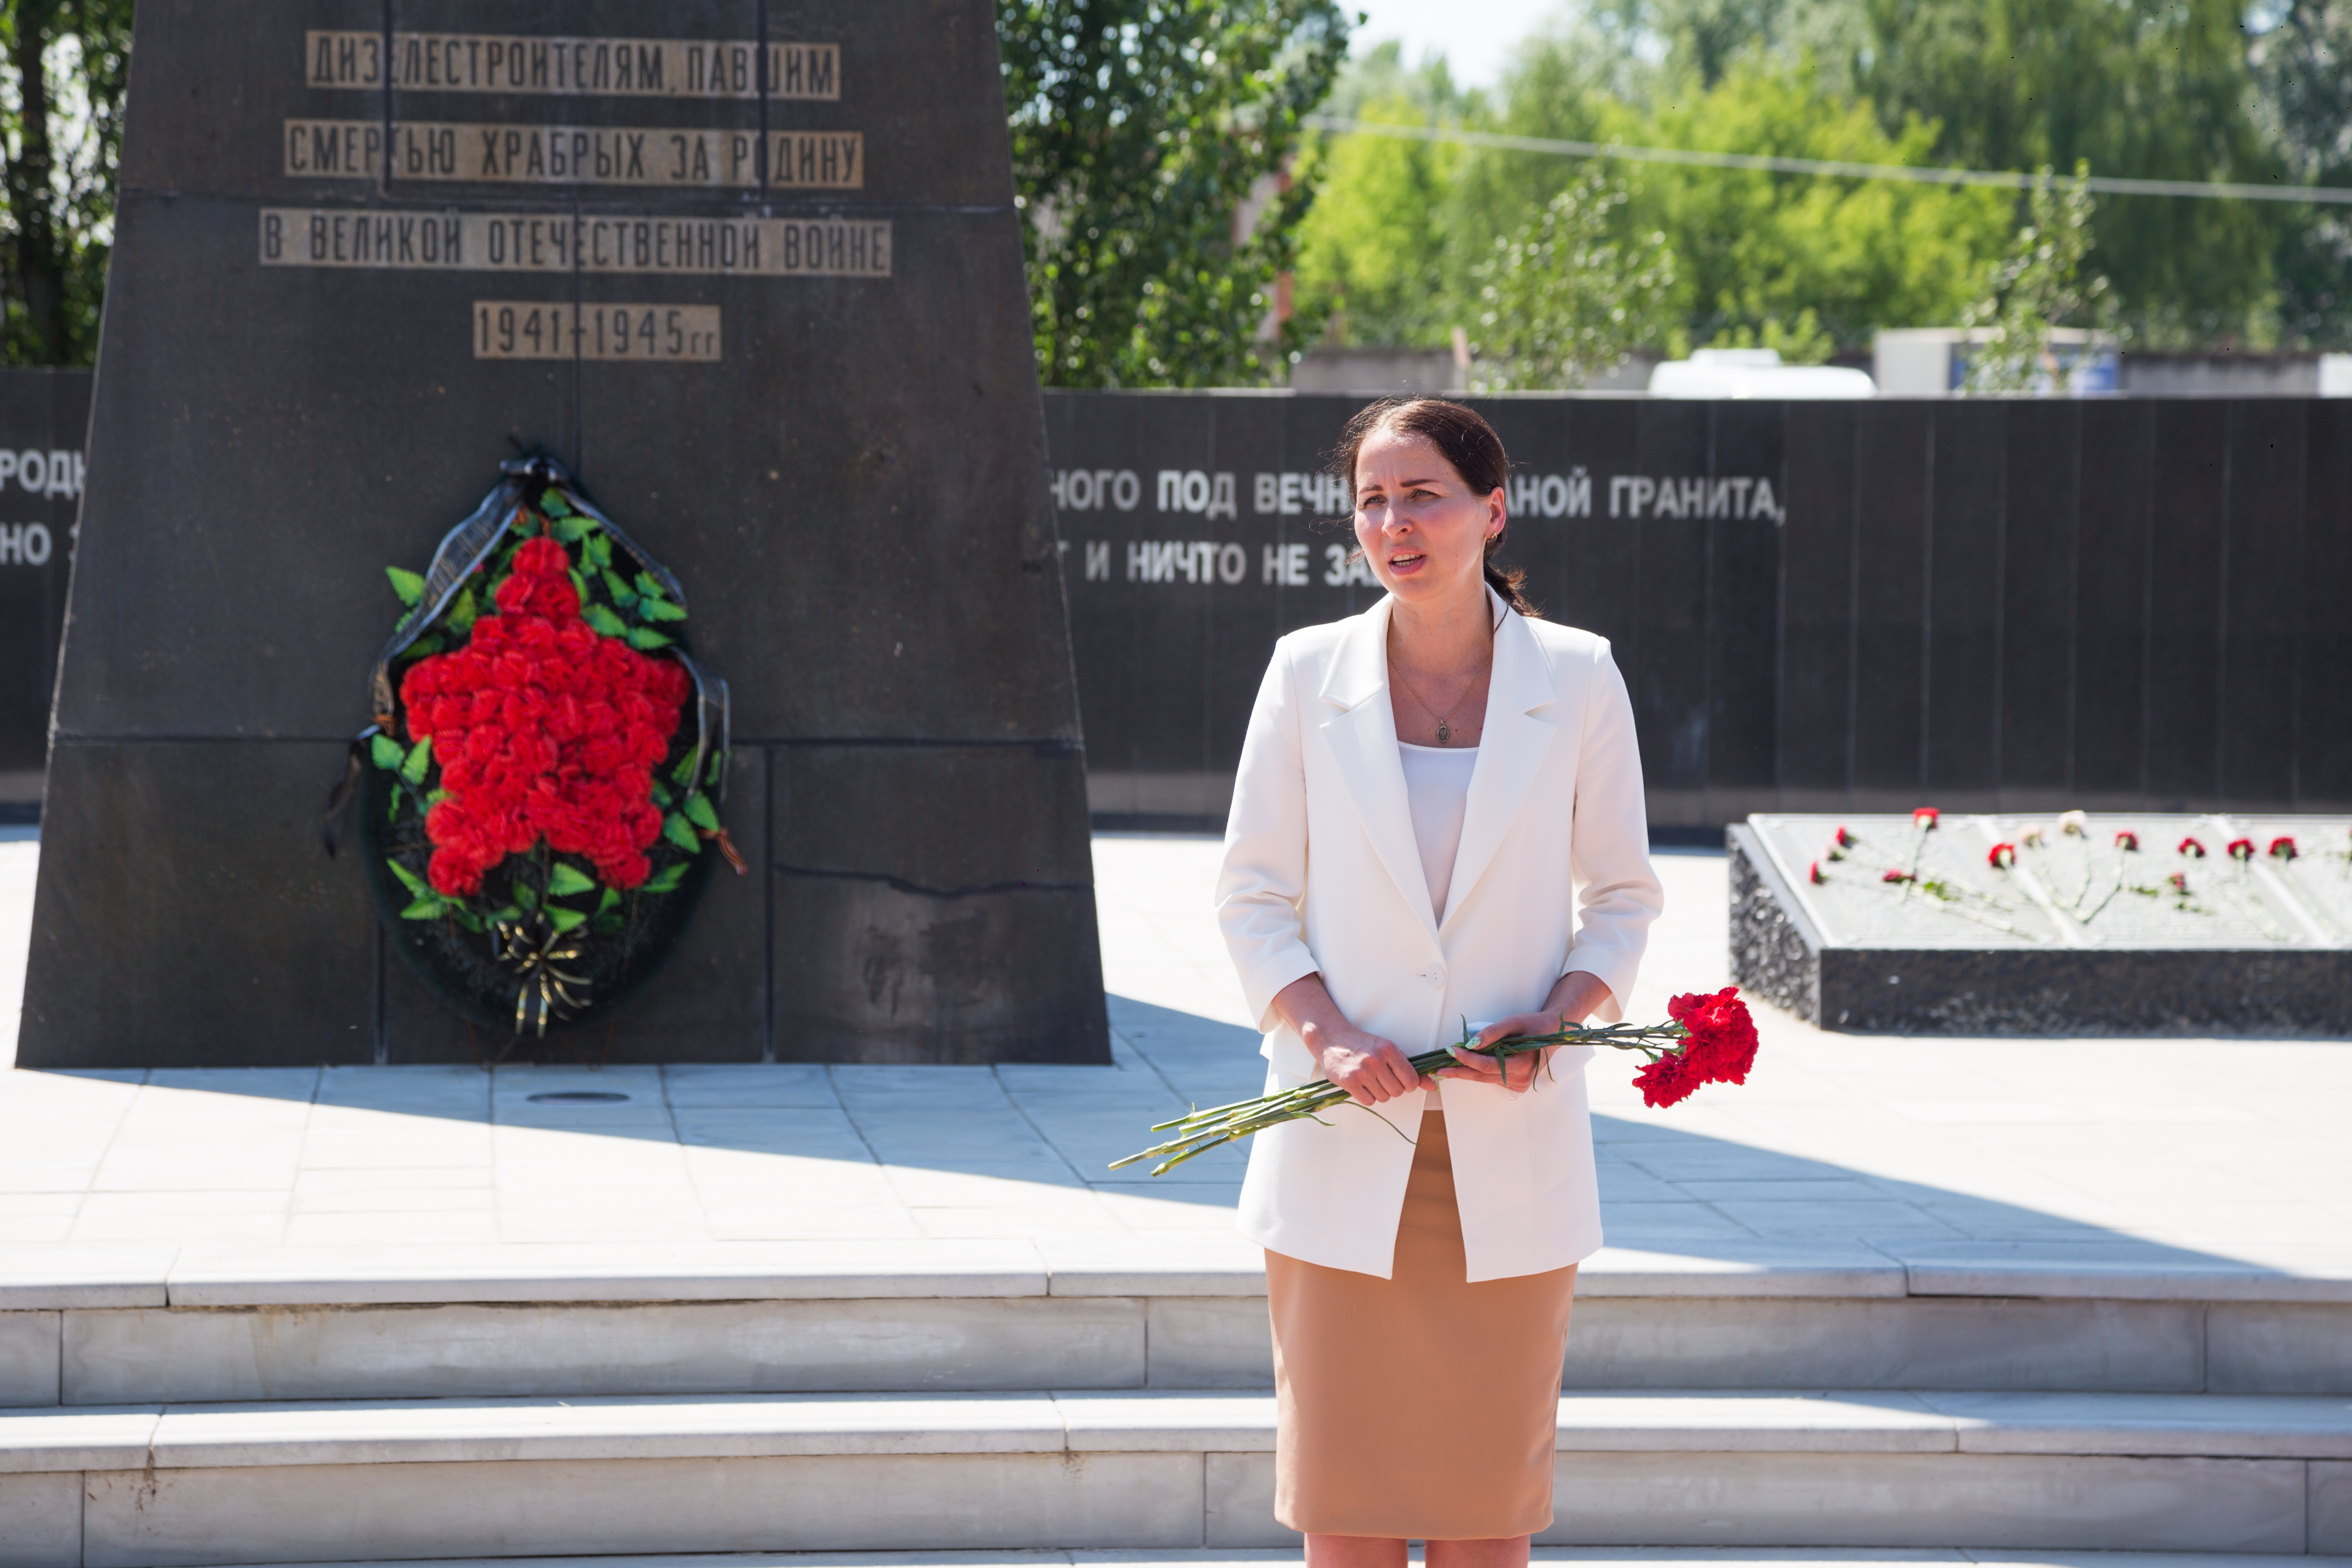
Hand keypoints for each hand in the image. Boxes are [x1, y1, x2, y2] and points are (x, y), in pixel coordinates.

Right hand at [1303, 1021, 1425, 1107]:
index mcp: (1389, 1049)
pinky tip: (1361, 1085)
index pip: (1411, 1080)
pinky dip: (1366, 1096)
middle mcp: (1376, 1059)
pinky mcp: (1349, 1081)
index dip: (1408, 1085)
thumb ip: (1409, 1068)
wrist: (1331, 1038)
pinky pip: (1369, 1101)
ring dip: (1378, 1093)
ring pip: (1384, 1098)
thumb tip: (1432, 1085)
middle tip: (1381, 1078)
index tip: (1400, 1080)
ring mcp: (1362, 1071)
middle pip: (1398, 1092)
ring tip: (1369, 1080)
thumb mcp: (1387, 1050)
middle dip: (1391, 1089)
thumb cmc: (1361, 1044)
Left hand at [1436, 1010, 1564, 1094]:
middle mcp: (1522, 1077)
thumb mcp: (1513, 1023)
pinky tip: (1468, 1066)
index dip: (1467, 1059)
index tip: (1451, 1051)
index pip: (1488, 1065)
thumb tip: (1470, 1044)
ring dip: (1467, 1072)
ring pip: (1486, 1079)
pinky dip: (1479, 1073)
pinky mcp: (1517, 1085)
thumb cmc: (1533, 1025)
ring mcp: (1520, 1084)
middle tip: (1439, 1070)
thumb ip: (1492, 1033)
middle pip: (1483, 1076)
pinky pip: (1493, 1079)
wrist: (1552, 1033)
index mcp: (1524, 1063)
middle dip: (1459, 1072)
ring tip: (1448, 1066)